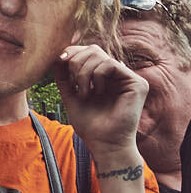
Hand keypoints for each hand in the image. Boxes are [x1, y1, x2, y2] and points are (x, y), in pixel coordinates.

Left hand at [55, 43, 147, 164]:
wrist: (103, 143)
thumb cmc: (89, 123)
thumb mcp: (70, 94)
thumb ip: (63, 75)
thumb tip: (56, 54)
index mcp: (104, 76)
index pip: (87, 52)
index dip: (71, 52)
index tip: (59, 61)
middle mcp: (118, 75)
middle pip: (93, 49)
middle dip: (75, 62)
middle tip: (73, 83)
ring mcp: (128, 78)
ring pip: (99, 55)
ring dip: (83, 73)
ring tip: (84, 92)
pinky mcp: (138, 83)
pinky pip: (110, 64)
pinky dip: (97, 76)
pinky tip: (98, 92)